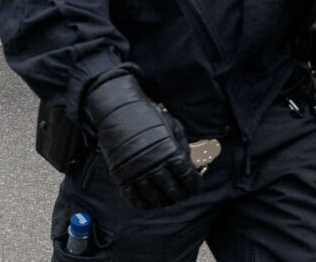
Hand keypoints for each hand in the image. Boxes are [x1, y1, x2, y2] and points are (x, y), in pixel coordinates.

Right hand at [79, 72, 200, 210]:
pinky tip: (150, 204)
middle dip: (181, 196)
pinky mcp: (121, 176)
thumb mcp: (172, 126)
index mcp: (170, 151)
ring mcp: (137, 172)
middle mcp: (154, 164)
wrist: (118, 110)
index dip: (194, 186)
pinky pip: (134, 198)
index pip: (187, 176)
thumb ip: (182, 146)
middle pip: (172, 190)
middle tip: (183, 196)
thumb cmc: (147, 116)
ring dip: (164, 202)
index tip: (196, 189)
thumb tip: (189, 166)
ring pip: (154, 197)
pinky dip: (144, 205)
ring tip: (168, 201)